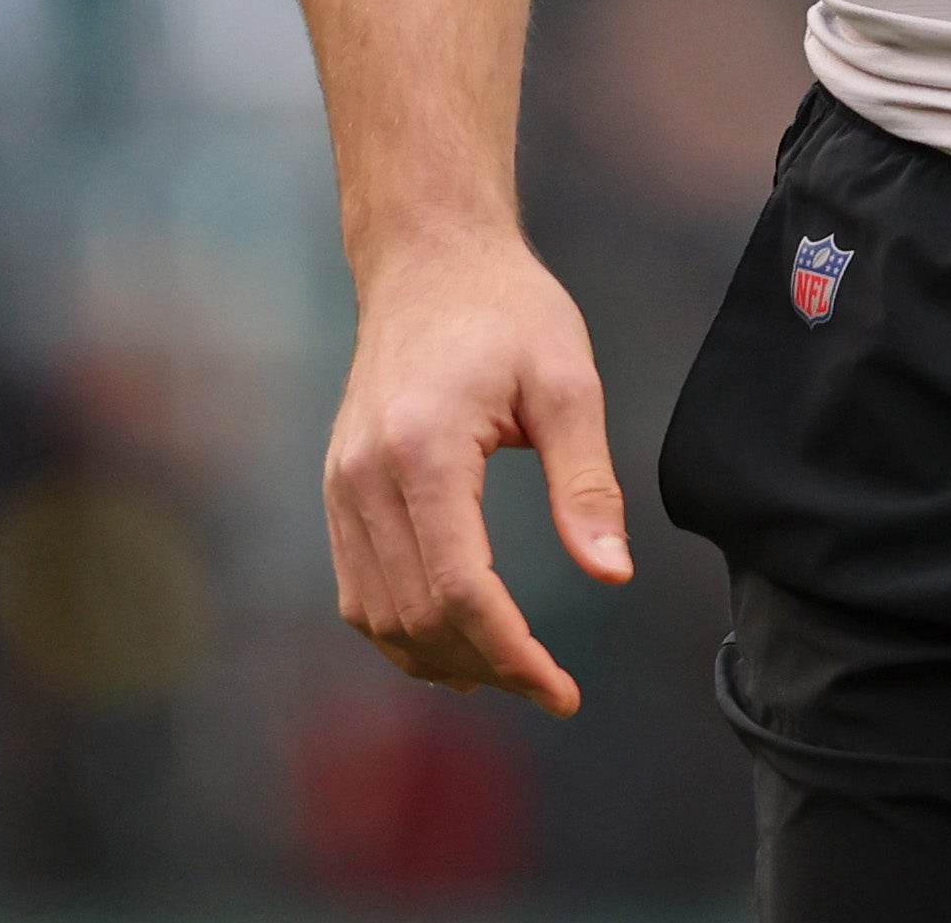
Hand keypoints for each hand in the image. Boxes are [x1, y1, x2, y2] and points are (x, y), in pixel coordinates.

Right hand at [321, 226, 631, 714]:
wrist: (429, 259)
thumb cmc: (508, 310)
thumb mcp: (568, 382)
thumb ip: (587, 483)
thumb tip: (612, 575)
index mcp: (424, 452)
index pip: (461, 589)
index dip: (512, 654)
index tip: (563, 690)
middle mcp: (365, 478)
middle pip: (417, 616)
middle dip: (486, 667)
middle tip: (550, 684)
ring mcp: (341, 486)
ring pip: (377, 617)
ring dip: (442, 660)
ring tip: (510, 673)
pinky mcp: (338, 489)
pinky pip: (360, 590)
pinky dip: (404, 631)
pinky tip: (457, 642)